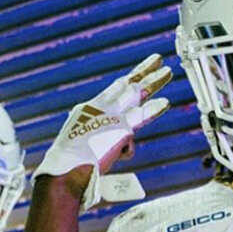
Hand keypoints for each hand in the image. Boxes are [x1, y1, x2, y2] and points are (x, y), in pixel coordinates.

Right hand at [34, 54, 171, 208]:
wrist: (64, 171)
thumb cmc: (69, 166)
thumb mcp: (82, 146)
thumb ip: (101, 139)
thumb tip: (120, 145)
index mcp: (88, 110)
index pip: (112, 91)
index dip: (127, 81)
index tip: (137, 73)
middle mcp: (101, 109)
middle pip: (127, 86)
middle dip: (144, 72)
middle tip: (159, 60)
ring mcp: (113, 118)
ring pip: (138, 94)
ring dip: (154, 82)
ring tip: (168, 72)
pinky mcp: (122, 130)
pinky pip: (136, 133)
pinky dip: (138, 133)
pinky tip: (131, 140)